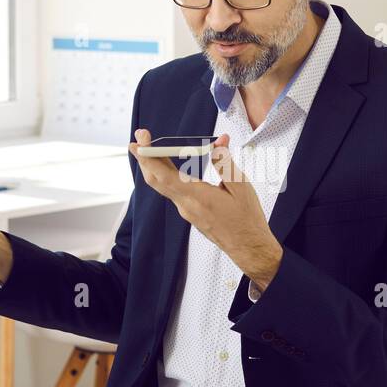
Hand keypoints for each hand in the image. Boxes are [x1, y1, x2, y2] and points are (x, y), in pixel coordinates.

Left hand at [128, 129, 282, 290]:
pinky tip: (170, 167)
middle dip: (145, 159)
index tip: (138, 142)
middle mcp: (186, 206)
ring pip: (163, 186)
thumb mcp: (240, 186)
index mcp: (198, 197)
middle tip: (139, 140)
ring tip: (151, 149)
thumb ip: (225, 162)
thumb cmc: (246, 219)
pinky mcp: (190, 214)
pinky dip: (166, 176)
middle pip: (156, 180)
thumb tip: (219, 141)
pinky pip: (173, 192)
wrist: (248, 247)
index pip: (164, 175)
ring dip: (154, 167)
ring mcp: (186, 211)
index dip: (148, 157)